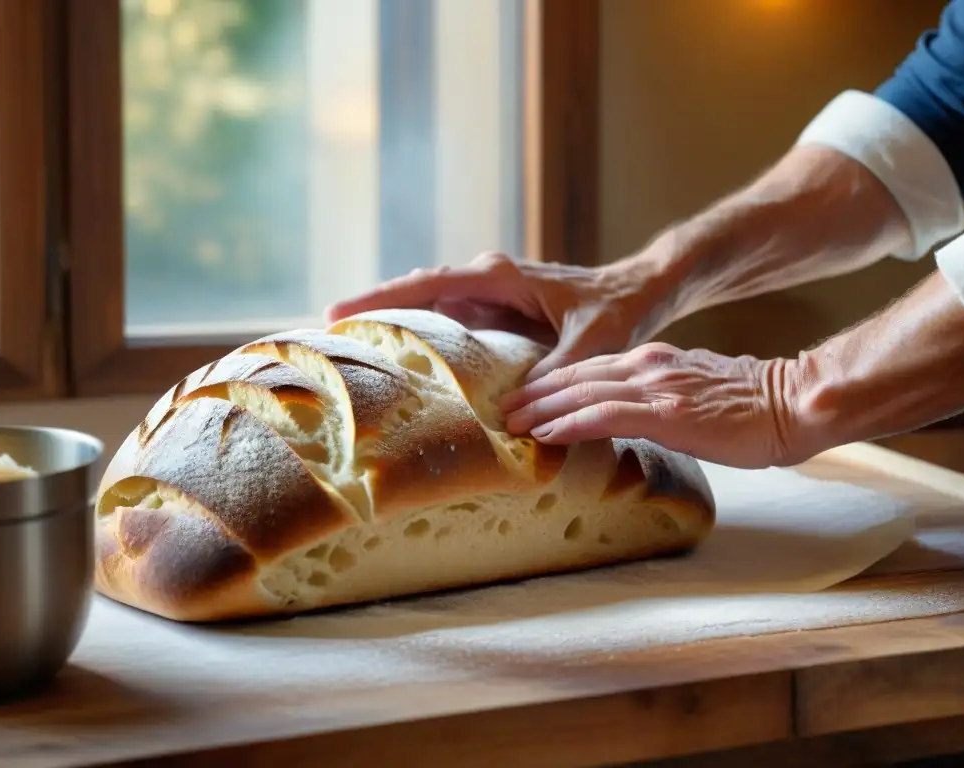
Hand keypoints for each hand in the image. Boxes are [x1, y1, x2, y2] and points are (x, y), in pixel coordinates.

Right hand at [324, 251, 670, 381]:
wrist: (638, 290)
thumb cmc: (617, 309)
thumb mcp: (592, 343)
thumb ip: (556, 374)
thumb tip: (516, 415)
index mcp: (502, 278)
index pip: (431, 284)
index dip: (384, 297)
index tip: (339, 309)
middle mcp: (487, 281)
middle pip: (416, 292)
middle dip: (373, 308)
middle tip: (325, 332)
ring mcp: (488, 296)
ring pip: (428, 306)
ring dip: (392, 322)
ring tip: (348, 349)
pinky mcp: (494, 313)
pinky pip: (447, 322)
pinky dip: (420, 336)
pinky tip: (399, 361)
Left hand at [500, 342, 809, 468]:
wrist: (792, 402)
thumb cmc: (752, 406)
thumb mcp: (694, 394)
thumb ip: (660, 399)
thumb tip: (636, 417)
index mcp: (654, 361)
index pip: (589, 370)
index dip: (552, 384)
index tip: (526, 400)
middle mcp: (648, 366)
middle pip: (576, 376)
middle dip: (536, 394)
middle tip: (503, 410)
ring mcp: (656, 386)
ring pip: (582, 393)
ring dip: (541, 408)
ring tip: (512, 423)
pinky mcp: (667, 413)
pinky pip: (606, 415)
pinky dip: (570, 423)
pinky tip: (547, 433)